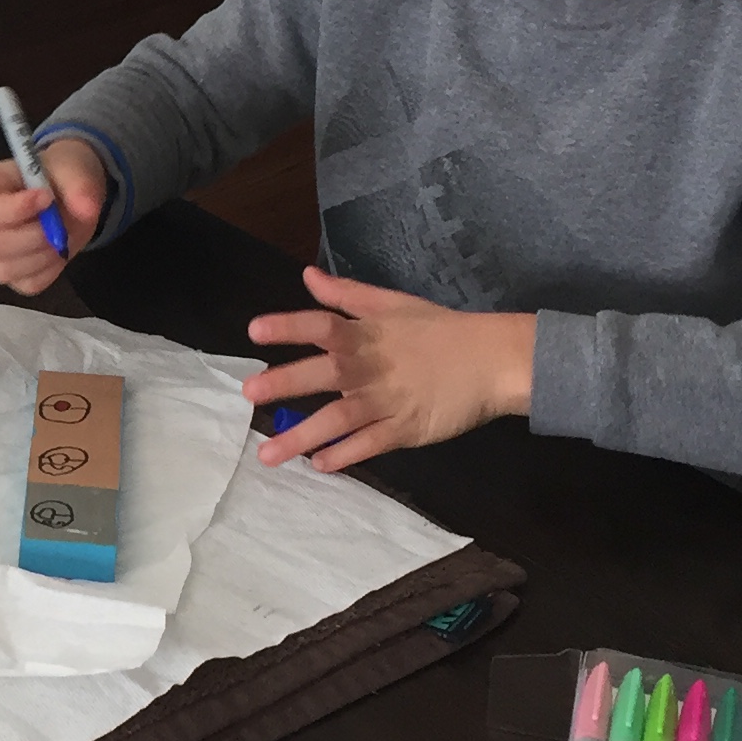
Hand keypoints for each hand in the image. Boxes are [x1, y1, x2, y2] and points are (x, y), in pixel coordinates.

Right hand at [0, 144, 106, 294]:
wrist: (67, 196)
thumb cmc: (57, 177)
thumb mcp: (71, 169)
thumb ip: (79, 185)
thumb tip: (87, 211)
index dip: (16, 209)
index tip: (48, 197)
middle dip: (35, 236)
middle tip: (60, 223)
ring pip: (8, 270)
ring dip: (45, 254)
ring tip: (61, 235)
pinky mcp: (10, 276)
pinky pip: (28, 284)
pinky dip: (50, 270)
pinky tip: (57, 250)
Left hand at [243, 268, 534, 473]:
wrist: (492, 360)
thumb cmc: (440, 330)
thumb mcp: (392, 304)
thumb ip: (347, 295)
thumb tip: (307, 275)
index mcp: (366, 334)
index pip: (321, 326)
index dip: (288, 326)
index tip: (254, 331)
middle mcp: (370, 368)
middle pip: (322, 374)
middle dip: (284, 383)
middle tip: (249, 393)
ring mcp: (387, 401)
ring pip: (339, 421)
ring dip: (302, 437)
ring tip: (267, 454)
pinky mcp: (406, 429)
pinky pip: (369, 445)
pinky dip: (344, 455)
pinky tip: (319, 464)